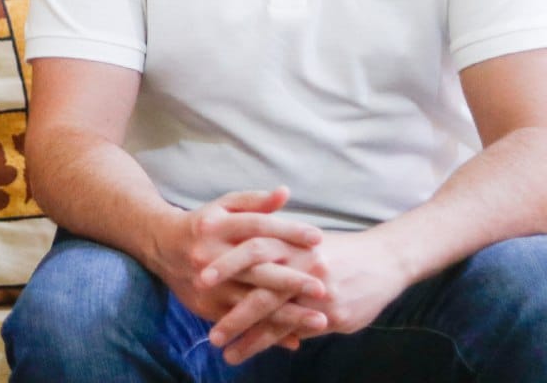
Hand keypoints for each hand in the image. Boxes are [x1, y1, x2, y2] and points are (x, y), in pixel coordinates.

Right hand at [153, 187, 326, 360]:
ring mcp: (207, 284)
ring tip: (320, 319)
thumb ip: (255, 202)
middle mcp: (209, 254)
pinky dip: (267, 332)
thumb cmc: (203, 224)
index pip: (256, 226)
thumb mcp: (223, 206)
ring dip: (286, 313)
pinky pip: (241, 321)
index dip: (287, 230)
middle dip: (290, 279)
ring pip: (250, 301)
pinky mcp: (205, 306)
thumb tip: (285, 193)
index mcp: (216, 226)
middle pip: (254, 268)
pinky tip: (294, 337)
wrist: (161, 246)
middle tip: (323, 286)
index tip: (318, 238)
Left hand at [206, 229, 406, 363]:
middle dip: (233, 308)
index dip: (227, 262)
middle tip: (206, 319)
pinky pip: (296, 330)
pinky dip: (272, 341)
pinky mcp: (334, 316)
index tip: (199, 273)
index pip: (254, 250)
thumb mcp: (303, 235)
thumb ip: (272, 237)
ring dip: (248, 335)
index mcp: (293, 242)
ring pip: (277, 316)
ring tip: (223, 349)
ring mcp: (320, 293)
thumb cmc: (336, 248)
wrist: (385, 259)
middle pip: (262, 287)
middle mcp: (304, 266)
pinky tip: (251, 350)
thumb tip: (234, 238)